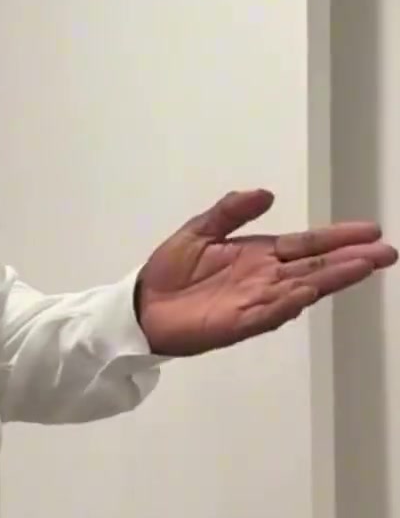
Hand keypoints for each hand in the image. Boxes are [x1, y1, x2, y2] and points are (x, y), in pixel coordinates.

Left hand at [135, 188, 396, 355]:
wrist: (141, 306)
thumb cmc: (171, 271)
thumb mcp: (200, 230)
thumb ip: (231, 211)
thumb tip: (267, 193)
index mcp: (260, 255)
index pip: (307, 245)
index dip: (338, 238)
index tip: (371, 230)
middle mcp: (265, 279)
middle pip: (316, 268)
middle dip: (351, 260)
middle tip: (386, 253)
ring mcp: (255, 303)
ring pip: (301, 289)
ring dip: (330, 279)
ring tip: (361, 267)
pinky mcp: (236, 324)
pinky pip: (266, 314)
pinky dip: (286, 304)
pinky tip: (307, 293)